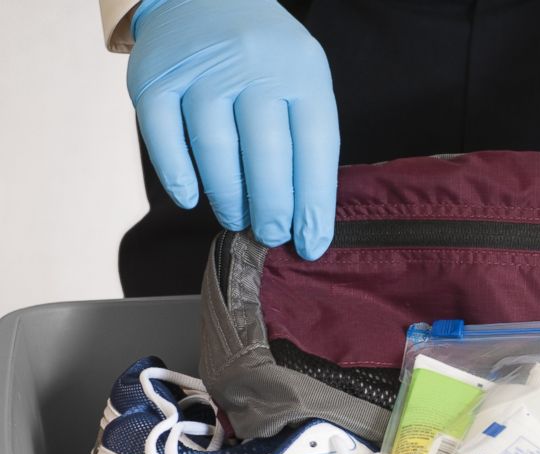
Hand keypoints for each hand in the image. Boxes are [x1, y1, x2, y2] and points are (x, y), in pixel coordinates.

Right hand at [127, 0, 338, 259]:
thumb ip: (306, 139)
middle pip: (267, 154)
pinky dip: (178, 177)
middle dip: (272, 208)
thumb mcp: (301, 79)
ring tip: (236, 218)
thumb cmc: (263, 55)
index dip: (314, 203)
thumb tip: (306, 219)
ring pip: (216, 151)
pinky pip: (163, 140)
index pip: (316, 147)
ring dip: (228, 197)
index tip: (312, 244)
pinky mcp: (154, 78)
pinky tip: (191, 198)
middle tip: (270, 235)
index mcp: (301, 70)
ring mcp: (201, 70)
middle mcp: (253, 66)